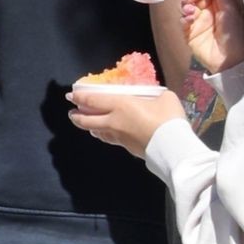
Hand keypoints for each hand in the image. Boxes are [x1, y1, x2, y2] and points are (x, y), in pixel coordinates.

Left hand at [66, 86, 184, 158]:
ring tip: (85, 123)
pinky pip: (109, 138)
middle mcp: (114, 121)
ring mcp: (118, 136)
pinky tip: (104, 133)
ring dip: (88, 127)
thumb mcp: (164, 97)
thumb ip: (153, 95)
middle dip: (77, 116)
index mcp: (121, 105)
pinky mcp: (126, 147)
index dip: (80, 98)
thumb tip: (152, 97)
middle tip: (72, 113)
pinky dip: (102, 134)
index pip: (93, 100)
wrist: (172, 146)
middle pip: (88, 120)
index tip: (71, 96)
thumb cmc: (168, 118)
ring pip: (96, 131)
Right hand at [182, 0, 243, 72]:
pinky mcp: (191, 32)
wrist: (232, 60)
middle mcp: (209, 8)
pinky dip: (184, 17)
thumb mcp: (230, 6)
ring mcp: (199, 20)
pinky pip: (183, 20)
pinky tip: (189, 19)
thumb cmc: (237, 33)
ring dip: (186, 4)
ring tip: (190, 10)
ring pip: (186, 5)